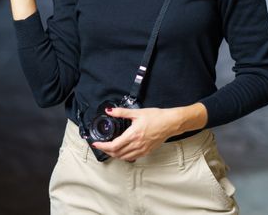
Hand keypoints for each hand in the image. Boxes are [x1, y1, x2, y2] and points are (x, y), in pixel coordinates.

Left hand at [91, 104, 207, 161]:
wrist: (171, 123)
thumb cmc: (157, 117)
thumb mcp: (137, 112)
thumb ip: (121, 112)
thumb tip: (110, 111)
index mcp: (133, 135)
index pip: (113, 146)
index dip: (103, 146)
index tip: (96, 143)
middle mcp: (137, 144)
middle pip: (117, 153)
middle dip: (106, 151)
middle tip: (100, 146)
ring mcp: (142, 149)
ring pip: (124, 157)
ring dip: (114, 155)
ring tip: (109, 149)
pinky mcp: (147, 151)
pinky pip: (132, 157)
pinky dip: (124, 156)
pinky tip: (122, 151)